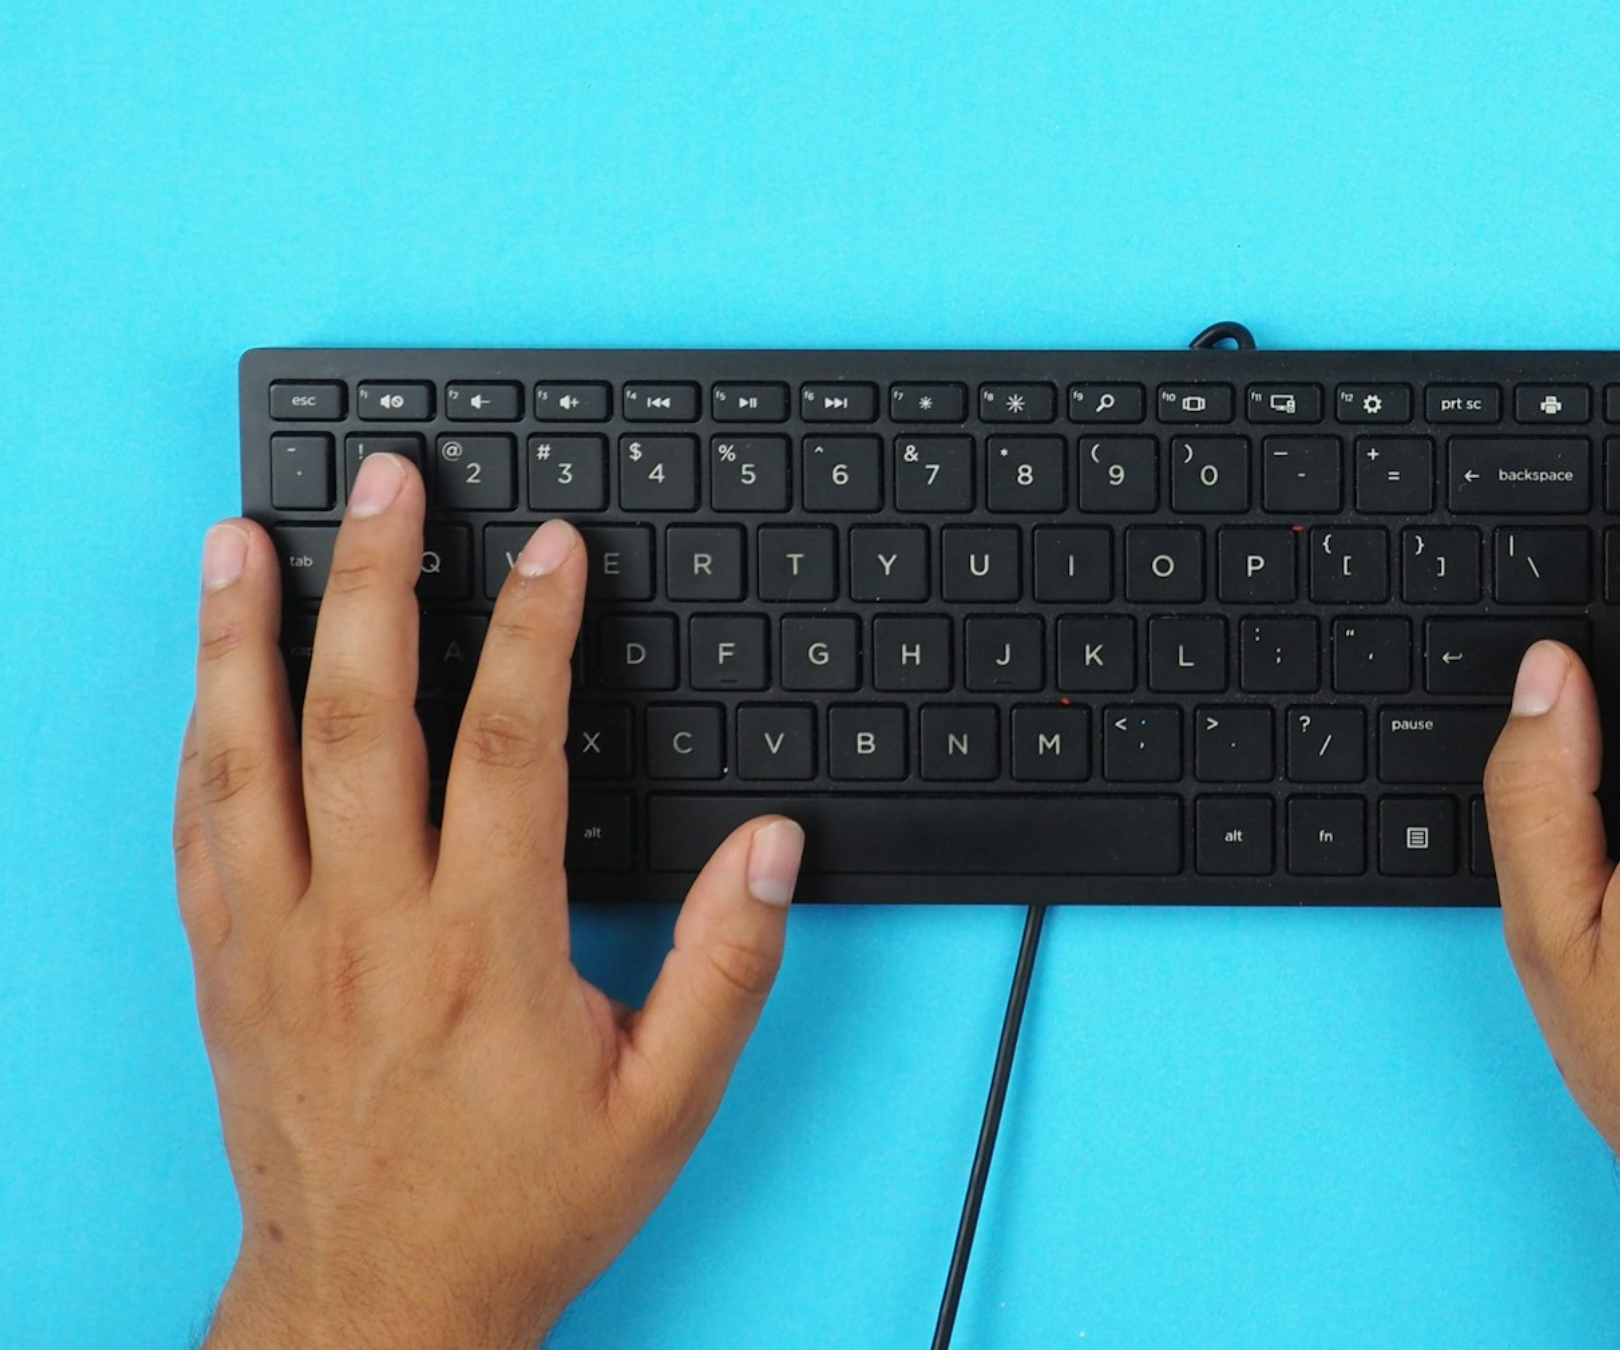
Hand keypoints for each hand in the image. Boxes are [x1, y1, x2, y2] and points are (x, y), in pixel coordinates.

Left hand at [172, 454, 804, 1349]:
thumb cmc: (519, 1204)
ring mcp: (279, 943)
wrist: (377, 1299)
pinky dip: (200, 739)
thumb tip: (768, 848)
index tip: (550, 550)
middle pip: (359, 712)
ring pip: (247, 755)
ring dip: (244, 635)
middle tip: (385, 486)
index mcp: (483, 945)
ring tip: (241, 540)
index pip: (507, 743)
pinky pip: (199, 829)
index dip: (534, 628)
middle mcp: (367, 926)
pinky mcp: (227, 970)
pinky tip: (208, 683)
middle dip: (374, 577)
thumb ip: (727, 964)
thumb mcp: (667, 1102)